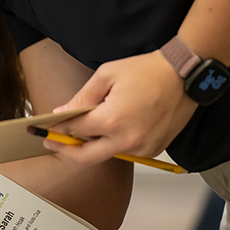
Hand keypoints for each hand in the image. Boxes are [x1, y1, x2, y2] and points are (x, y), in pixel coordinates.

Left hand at [47, 51, 197, 166]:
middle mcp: (127, 140)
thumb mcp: (106, 75)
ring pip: (106, 155)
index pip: (75, 131)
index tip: (44, 129)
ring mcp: (142, 148)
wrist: (184, 76)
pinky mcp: (153, 150)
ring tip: (83, 129)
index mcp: (113, 120)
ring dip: (92, 145)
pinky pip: (125, 152)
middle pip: (86, 158)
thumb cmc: (147, 71)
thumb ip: (82, 97)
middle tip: (52, 142)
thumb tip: (63, 113)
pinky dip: (113, 143)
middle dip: (66, 151)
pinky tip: (111, 127)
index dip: (57, 130)